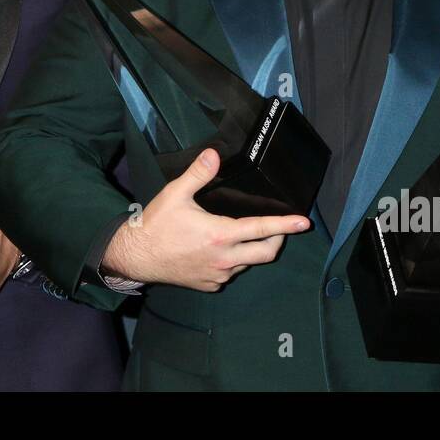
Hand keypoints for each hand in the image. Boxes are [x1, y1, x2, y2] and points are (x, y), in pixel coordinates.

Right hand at [101, 147, 309, 291]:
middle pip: (266, 253)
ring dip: (251, 250)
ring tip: (241, 234)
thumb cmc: (155, 225)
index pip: (262, 229)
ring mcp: (218, 275)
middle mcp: (225, 259)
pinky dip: (233, 262)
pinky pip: (230, 273)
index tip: (304, 222)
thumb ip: (198, 173)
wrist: (135, 257)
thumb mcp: (176, 194)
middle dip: (277, 240)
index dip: (286, 225)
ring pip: (247, 263)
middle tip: (277, 227)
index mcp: (221, 235)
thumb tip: (214, 154)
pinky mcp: (210, 284)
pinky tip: (220, 250)